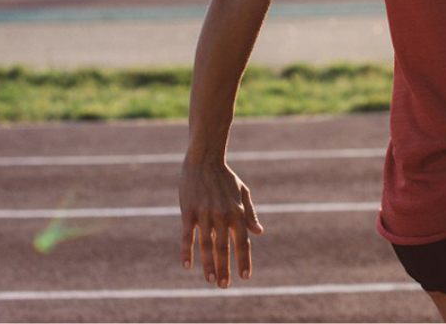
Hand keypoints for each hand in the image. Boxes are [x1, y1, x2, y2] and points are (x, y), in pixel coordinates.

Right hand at [179, 158, 264, 287]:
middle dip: (225, 268)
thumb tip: (259, 233)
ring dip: (208, 265)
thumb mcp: (243, 193)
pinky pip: (187, 236)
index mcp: (237, 212)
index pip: (242, 242)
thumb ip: (249, 214)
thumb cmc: (225, 177)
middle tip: (225, 286)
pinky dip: (187, 252)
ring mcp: (204, 214)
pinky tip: (188, 266)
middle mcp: (222, 215)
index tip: (245, 277)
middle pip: (223, 248)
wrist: (204, 158)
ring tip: (210, 281)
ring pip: (206, 245)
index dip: (243, 260)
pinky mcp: (188, 211)